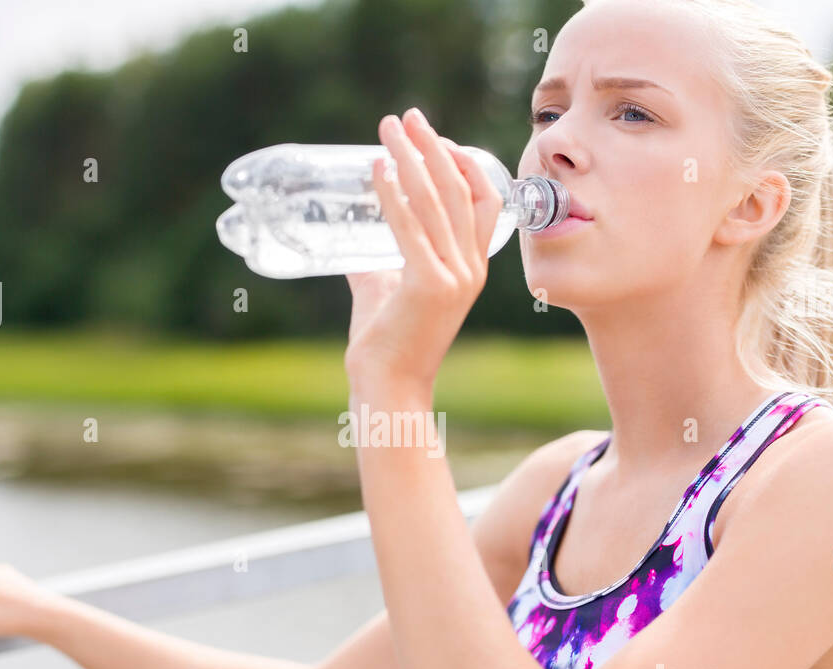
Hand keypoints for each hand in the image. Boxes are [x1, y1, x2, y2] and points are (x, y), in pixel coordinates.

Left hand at [343, 107, 502, 394]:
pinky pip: (410, 226)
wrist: (389, 387)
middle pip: (460, 189)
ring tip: (387, 128)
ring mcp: (453, 276)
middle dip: (432, 145)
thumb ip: (375, 266)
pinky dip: (393, 191)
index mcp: (470, 268)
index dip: (461, 162)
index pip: (482, 201)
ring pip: (435, 201)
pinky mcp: (428, 285)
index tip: (430, 137)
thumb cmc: (386, 345)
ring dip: (409, 157)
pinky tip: (377, 168)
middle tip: (405, 116)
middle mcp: (470, 269)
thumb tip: (350, 244)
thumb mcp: (385, 292)